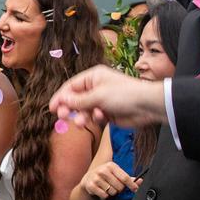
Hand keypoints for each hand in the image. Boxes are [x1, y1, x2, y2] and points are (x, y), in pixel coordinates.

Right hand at [50, 66, 167, 127]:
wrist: (147, 106)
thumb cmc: (125, 94)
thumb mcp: (98, 96)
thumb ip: (78, 101)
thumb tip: (62, 101)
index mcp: (93, 77)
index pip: (70, 86)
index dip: (60, 97)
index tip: (52, 108)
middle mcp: (95, 88)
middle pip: (75, 99)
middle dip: (69, 108)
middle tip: (63, 117)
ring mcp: (101, 101)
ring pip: (83, 110)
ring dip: (81, 116)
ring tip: (80, 122)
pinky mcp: (107, 113)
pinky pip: (94, 117)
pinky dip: (95, 118)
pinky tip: (101, 117)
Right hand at [79, 161, 141, 199]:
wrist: (89, 178)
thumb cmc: (107, 176)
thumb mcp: (117, 174)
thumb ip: (129, 178)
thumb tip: (141, 181)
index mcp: (111, 165)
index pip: (125, 177)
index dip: (132, 185)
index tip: (135, 189)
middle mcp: (103, 170)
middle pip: (120, 187)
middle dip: (120, 189)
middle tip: (115, 186)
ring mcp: (96, 178)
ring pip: (112, 192)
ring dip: (112, 192)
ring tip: (108, 187)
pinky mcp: (91, 185)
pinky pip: (105, 195)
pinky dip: (105, 195)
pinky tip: (102, 190)